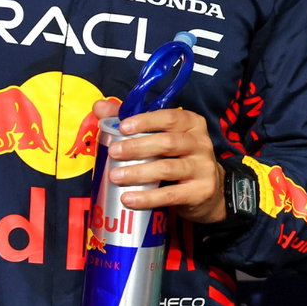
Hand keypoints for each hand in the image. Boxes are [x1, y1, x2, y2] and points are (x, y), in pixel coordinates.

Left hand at [95, 98, 225, 223]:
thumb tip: (100, 107)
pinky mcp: (201, 191)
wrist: (207, 191)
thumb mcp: (159, 136)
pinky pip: (171, 195)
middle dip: (137, 147)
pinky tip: (129, 198)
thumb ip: (130, 121)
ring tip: (116, 176)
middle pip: (168, 142)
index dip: (146, 121)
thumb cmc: (176, 157)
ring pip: (168, 168)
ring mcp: (203, 168)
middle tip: (114, 153)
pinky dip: (148, 197)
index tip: (123, 127)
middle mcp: (200, 143)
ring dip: (138, 172)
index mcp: (191, 124)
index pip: (170, 117)